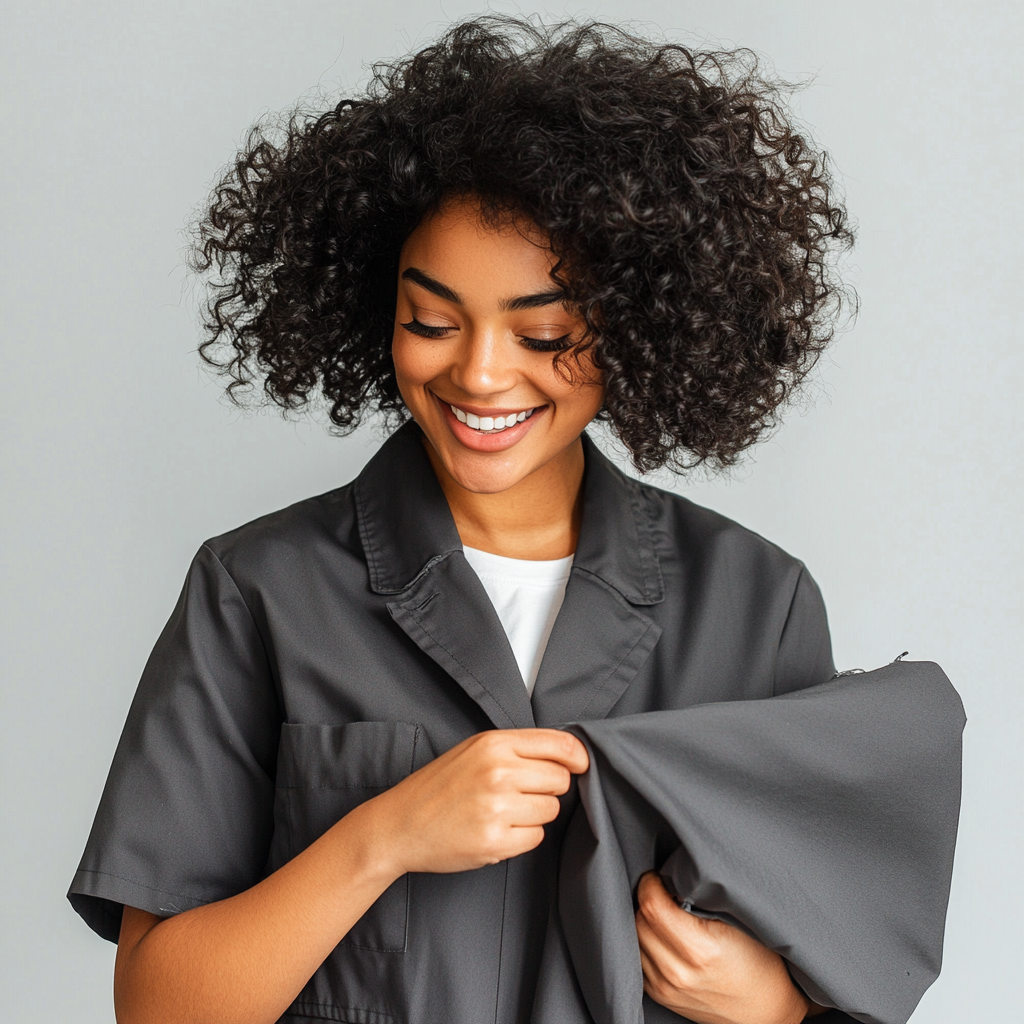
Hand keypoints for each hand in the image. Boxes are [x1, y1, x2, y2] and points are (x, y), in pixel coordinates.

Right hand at [367, 728, 588, 875]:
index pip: (560, 745)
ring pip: (550, 810)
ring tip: (501, 812)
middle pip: (560, 780)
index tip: (581, 766)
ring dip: (534, 815)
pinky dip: (522, 837)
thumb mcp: (474, 750)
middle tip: (520, 794)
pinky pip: (535, 838)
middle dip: (547, 789)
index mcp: (494, 744)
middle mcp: (498, 772)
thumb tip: (568, 756)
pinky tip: (495, 830)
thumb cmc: (439, 786)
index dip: (578, 757)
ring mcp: (497, 807)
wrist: (400, 824)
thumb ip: (517, 749)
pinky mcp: (495, 841)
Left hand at [635, 872, 813, 1023]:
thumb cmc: (759, 963)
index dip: (652, 883)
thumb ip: (705, 898)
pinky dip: (645, 940)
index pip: (652, 906)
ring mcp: (666, 988)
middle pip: (639, 920)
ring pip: (635, 938)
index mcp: (699, 951)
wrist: (765, 1010)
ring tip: (664, 912)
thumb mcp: (740, 922)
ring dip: (644, 920)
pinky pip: (638, 957)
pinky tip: (663, 934)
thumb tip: (676, 876)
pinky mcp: (660, 995)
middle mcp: (677, 973)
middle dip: (647, 899)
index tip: (660, 876)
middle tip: (664, 891)